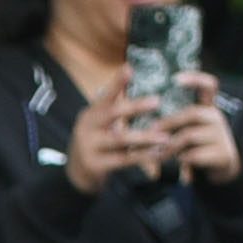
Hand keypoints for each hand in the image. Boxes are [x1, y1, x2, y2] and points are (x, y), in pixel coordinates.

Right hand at [63, 78, 158, 194]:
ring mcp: (90, 147)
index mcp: (91, 114)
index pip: (104, 95)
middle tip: (157, 101)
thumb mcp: (99, 122)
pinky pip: (123, 161)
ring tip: (165, 137)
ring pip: (120, 140)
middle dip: (135, 107)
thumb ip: (113, 106)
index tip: (129, 69)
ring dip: (144, 137)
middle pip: (112, 114)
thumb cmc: (95, 142)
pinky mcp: (96, 166)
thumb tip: (130, 77)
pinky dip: (142, 157)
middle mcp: (88, 128)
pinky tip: (158, 154)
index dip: (116, 83)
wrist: (76, 174)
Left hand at [156, 70, 240, 186]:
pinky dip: (181, 159)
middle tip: (151, 131)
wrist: (226, 167)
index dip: (195, 79)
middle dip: (168, 122)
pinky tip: (174, 161)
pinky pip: (195, 155)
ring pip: (190, 135)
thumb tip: (151, 127)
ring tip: (157, 152)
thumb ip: (179, 124)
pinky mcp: (222, 154)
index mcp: (209, 108)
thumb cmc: (201, 145)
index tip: (175, 78)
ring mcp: (221, 136)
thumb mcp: (193, 130)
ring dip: (170, 144)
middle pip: (192, 113)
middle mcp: (217, 118)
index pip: (209, 86)